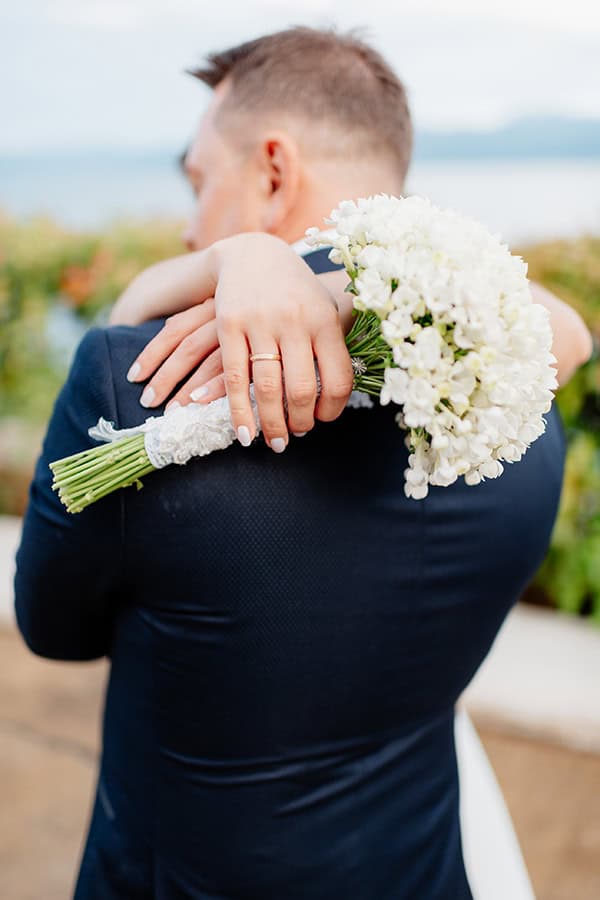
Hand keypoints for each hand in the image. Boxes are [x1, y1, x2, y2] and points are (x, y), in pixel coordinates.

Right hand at [120, 233, 354, 449]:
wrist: (253, 255)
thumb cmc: (296, 293)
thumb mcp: (324, 311)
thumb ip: (334, 349)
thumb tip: (337, 400)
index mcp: (325, 320)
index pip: (338, 379)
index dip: (332, 409)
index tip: (323, 420)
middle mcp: (295, 321)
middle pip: (301, 389)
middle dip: (299, 422)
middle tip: (296, 435)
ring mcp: (260, 323)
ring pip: (267, 388)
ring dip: (271, 424)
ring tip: (275, 443)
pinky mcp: (229, 326)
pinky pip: (235, 379)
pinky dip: (239, 412)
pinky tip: (245, 434)